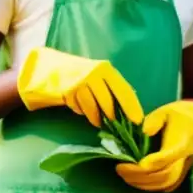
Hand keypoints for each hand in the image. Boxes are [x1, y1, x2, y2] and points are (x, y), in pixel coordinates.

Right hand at [17, 47, 142, 127]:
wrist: (54, 67)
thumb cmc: (84, 74)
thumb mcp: (101, 76)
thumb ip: (113, 88)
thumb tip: (130, 109)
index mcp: (106, 69)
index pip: (124, 90)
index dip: (132, 107)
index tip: (138, 121)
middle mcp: (94, 74)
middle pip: (108, 103)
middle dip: (113, 116)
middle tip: (116, 124)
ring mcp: (80, 83)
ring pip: (93, 109)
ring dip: (98, 118)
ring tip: (101, 122)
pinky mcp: (68, 92)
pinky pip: (80, 109)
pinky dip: (83, 112)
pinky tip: (83, 109)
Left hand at [115, 100, 192, 191]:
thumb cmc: (182, 115)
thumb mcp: (167, 110)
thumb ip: (154, 119)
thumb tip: (145, 132)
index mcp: (184, 140)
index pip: (169, 156)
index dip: (152, 163)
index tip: (135, 164)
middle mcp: (187, 157)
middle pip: (166, 174)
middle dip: (141, 176)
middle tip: (121, 170)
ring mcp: (187, 167)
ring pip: (168, 183)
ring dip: (145, 184)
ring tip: (126, 176)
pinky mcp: (185, 172)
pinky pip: (171, 185)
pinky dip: (155, 186)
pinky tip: (141, 181)